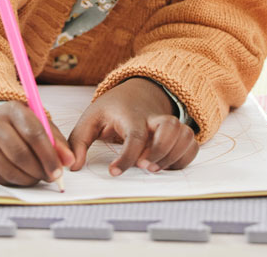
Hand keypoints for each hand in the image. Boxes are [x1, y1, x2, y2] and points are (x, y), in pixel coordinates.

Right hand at [0, 101, 72, 186]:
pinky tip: (25, 175)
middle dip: (41, 169)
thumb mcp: (41, 124)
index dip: (49, 155)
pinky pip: (4, 179)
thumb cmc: (21, 126)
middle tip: (53, 177)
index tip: (61, 170)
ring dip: (32, 178)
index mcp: (12, 110)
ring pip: (13, 170)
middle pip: (21, 154)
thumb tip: (69, 161)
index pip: (33, 133)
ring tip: (40, 174)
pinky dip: (20, 181)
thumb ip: (58, 142)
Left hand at [68, 77, 198, 175]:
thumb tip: (74, 167)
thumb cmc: (112, 110)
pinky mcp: (179, 133)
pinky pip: (192, 146)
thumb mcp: (90, 120)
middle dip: (160, 152)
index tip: (114, 172)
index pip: (135, 136)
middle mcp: (154, 118)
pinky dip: (183, 158)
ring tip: (152, 167)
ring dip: (172, 156)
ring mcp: (170, 124)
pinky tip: (165, 165)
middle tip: (143, 167)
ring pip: (185, 136)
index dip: (127, 157)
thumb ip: (78, 142)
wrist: (136, 93)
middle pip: (170, 130)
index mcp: (131, 115)